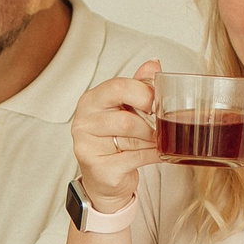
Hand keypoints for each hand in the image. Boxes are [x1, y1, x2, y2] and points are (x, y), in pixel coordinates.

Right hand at [69, 58, 161, 208]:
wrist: (105, 178)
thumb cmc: (115, 139)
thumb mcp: (125, 108)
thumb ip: (138, 85)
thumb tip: (154, 64)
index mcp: (90, 101)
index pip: (118, 87)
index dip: (144, 93)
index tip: (157, 102)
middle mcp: (84, 122)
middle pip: (126, 117)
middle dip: (149, 123)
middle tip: (159, 126)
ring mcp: (88, 146)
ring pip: (132, 138)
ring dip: (152, 140)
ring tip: (157, 141)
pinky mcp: (99, 168)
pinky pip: (135, 158)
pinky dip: (153, 155)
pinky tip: (157, 153)